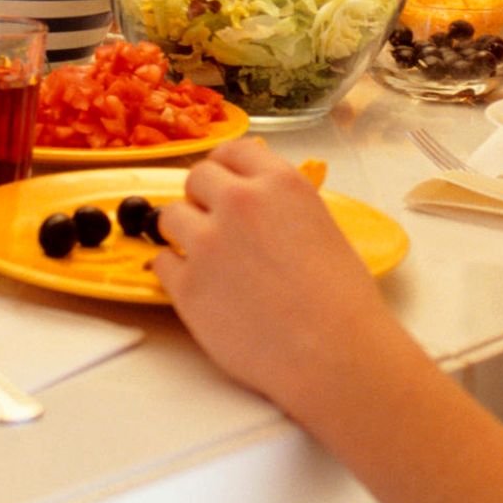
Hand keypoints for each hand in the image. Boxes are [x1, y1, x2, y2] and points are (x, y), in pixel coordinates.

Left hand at [152, 139, 389, 406]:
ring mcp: (208, 242)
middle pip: (196, 178)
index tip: (223, 183)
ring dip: (184, 232)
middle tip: (214, 223)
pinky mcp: (186, 286)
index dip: (225, 169)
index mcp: (280, 183)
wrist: (332, 351)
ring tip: (207, 257)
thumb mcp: (321, 227)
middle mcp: (240, 202)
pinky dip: (176, 271)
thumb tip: (261, 210)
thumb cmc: (341, 299)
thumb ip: (282, 208)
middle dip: (202, 198)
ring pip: (169, 216)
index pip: (233, 151)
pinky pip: (162, 263)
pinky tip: (201, 286)